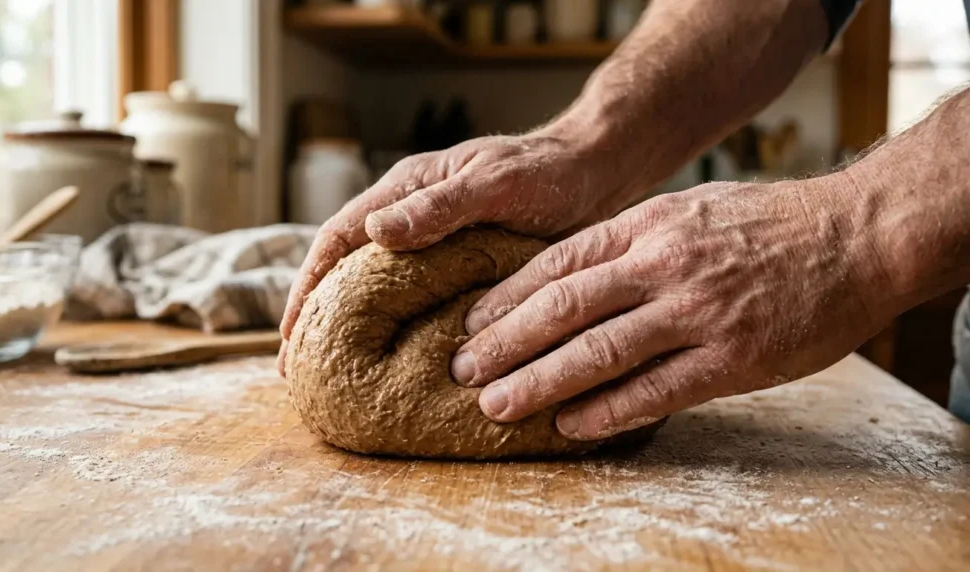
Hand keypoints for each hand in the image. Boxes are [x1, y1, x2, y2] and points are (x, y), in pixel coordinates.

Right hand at [278, 128, 634, 374]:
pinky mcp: (456, 267)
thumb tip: (375, 232)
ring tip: (333, 376)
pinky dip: (394, 329)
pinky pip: (414, 301)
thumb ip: (439, 206)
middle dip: (317, 315)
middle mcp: (409, 219)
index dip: (309, 286)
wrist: (590, 173)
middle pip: (345, 268)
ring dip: (350, 326)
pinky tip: (393, 363)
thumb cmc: (544, 171)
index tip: (291, 333)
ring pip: (377, 289)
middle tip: (298, 371)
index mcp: (404, 191)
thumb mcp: (493, 184)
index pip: (338, 239)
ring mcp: (431, 245)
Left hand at [451, 177, 896, 439]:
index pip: (557, 262)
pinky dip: (607, 411)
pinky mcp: (733, 359)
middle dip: (504, 342)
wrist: (856, 235)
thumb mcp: (688, 207)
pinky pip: (656, 391)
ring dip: (539, 382)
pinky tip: (570, 426)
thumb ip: (631, 238)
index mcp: (649, 225)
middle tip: (462, 372)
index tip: (469, 323)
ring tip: (496, 406)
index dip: (505, 297)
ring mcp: (698, 313)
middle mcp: (664, 265)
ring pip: (599, 352)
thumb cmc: (767, 222)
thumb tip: (568, 272)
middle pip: (563, 307)